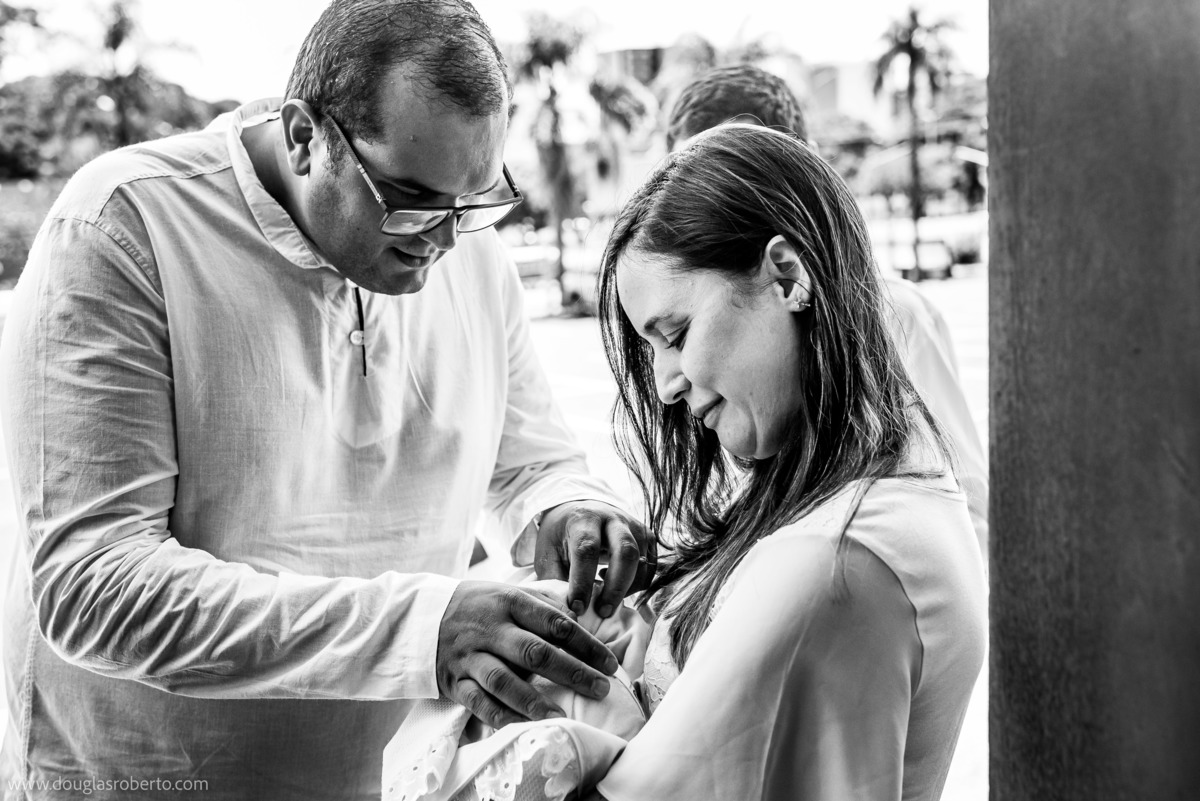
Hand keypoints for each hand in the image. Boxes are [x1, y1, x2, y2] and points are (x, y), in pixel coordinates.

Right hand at [436, 580, 618, 727]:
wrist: (419, 616)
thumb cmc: (476, 605)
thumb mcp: (506, 592)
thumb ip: (542, 604)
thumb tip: (582, 613)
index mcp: (509, 602)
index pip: (555, 624)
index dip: (586, 643)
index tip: (609, 662)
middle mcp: (491, 629)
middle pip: (535, 652)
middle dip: (572, 672)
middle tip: (601, 688)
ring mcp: (470, 656)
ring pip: (504, 680)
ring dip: (534, 700)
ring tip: (561, 715)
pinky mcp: (454, 681)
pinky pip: (478, 702)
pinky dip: (500, 715)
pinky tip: (522, 724)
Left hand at [533, 500, 655, 618]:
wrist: (582, 512)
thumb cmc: (562, 537)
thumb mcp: (548, 553)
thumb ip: (555, 580)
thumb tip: (566, 613)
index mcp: (583, 519)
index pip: (587, 549)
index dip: (583, 582)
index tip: (577, 607)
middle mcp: (613, 518)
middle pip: (625, 552)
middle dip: (615, 588)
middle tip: (603, 612)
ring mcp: (634, 527)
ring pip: (641, 563)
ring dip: (626, 589)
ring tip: (604, 598)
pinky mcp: (647, 538)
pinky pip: (649, 569)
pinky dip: (635, 586)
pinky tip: (613, 584)